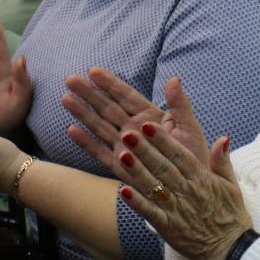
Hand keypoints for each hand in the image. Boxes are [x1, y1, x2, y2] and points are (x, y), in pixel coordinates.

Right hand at [64, 70, 206, 182]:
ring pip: (100, 126)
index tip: (94, 71)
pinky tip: (71, 129)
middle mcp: (134, 130)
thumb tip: (174, 78)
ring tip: (65, 98)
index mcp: (151, 117)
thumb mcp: (190, 128)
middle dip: (89, 94)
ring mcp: (125, 148)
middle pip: (108, 108)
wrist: (193, 189)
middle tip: (70, 79)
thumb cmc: (194, 156)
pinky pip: (99, 152)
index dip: (110, 84)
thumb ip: (180, 105)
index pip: (127, 97)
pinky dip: (86, 142)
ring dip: (82, 113)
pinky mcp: (120, 166)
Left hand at [112, 100, 251, 259]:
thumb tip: (222, 137)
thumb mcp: (232, 185)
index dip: (163, 140)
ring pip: (154, 187)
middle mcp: (188, 192)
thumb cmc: (231, 216)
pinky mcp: (169, 228)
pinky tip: (122, 191)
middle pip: (163, 167)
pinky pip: (150, 213)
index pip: (180, 155)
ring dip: (137, 171)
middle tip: (128, 133)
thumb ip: (223, 161)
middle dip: (145, 150)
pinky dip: (137, 203)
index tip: (149, 125)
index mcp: (202, 179)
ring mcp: (177, 210)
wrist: (231, 249)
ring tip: (122, 155)